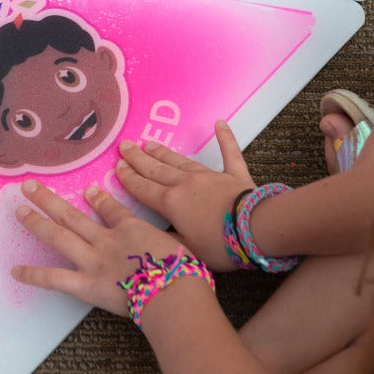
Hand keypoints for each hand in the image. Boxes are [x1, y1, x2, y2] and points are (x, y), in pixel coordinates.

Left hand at [12, 180, 195, 316]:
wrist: (174, 292)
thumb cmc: (185, 271)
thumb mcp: (183, 244)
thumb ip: (172, 240)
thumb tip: (183, 243)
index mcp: (131, 228)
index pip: (110, 209)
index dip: (97, 199)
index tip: (88, 191)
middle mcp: (106, 239)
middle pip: (72, 215)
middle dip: (49, 199)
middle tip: (29, 186)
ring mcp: (93, 259)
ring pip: (59, 235)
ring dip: (37, 222)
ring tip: (19, 209)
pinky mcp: (86, 284)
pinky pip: (55, 279)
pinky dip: (34, 276)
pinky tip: (15, 272)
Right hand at [115, 123, 255, 270]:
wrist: (256, 230)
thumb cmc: (220, 245)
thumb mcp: (188, 250)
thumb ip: (169, 238)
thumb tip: (155, 233)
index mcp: (170, 203)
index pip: (143, 189)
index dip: (128, 178)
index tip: (117, 166)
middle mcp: (184, 184)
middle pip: (156, 169)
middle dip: (138, 158)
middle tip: (124, 146)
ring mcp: (208, 177)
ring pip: (180, 161)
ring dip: (163, 152)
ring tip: (148, 143)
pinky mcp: (233, 175)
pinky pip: (229, 154)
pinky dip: (225, 139)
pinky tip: (220, 124)